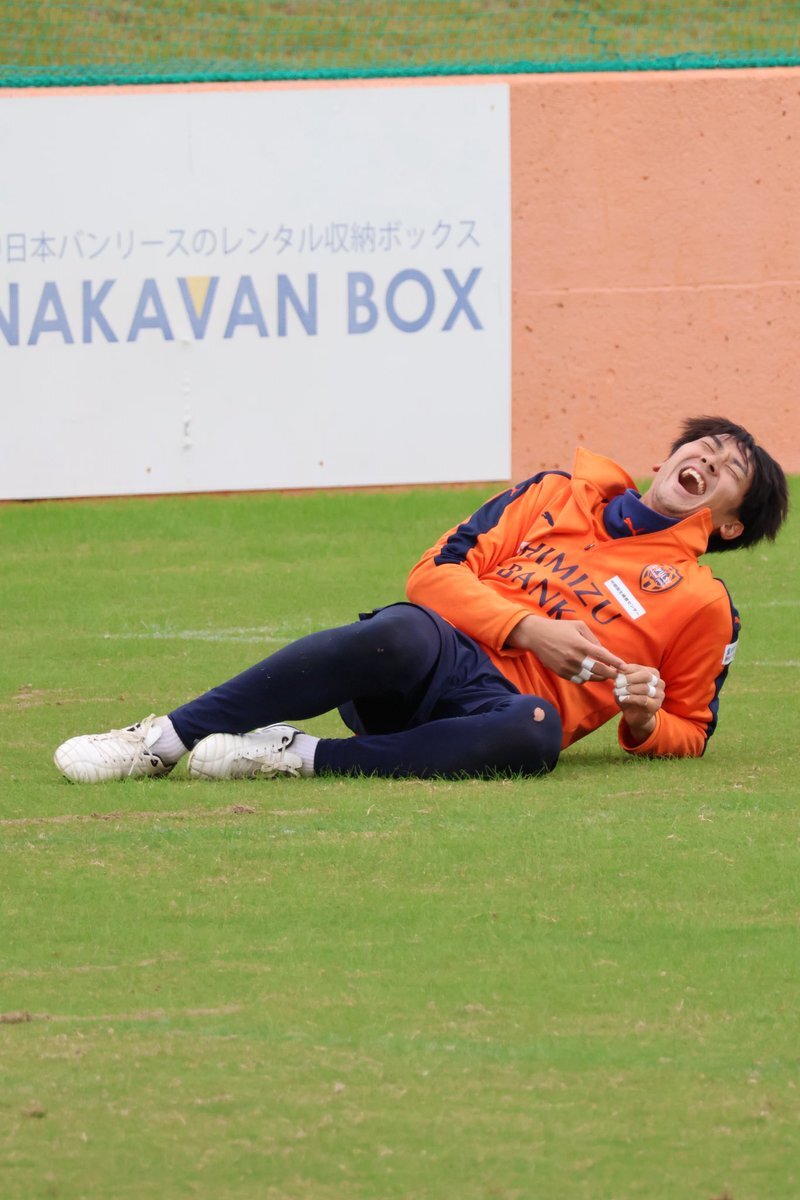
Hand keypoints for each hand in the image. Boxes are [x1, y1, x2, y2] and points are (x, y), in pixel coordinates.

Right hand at [505, 614, 623, 680]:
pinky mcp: (561, 673)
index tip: (624, 667)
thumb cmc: (560, 628)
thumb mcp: (578, 626)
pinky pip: (578, 679)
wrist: (537, 636)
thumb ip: (593, 639)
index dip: (615, 662)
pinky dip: (586, 678)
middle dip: (611, 674)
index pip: (603, 656)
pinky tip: (589, 674)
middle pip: (598, 670)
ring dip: (599, 677)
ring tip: (605, 675)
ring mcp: (567, 667)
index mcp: (581, 644)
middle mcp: (575, 657)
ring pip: (589, 677)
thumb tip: (604, 652)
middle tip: (618, 676)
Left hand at [614, 663, 664, 742]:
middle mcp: (659, 682)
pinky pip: (643, 699)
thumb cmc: (629, 696)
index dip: (626, 669)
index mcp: (653, 673)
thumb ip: (620, 675)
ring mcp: (659, 694)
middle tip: (616, 683)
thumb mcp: (624, 684)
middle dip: (629, 679)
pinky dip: (631, 698)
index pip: (639, 667)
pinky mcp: (656, 705)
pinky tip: (622, 699)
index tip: (615, 673)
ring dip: (629, 689)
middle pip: (645, 676)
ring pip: (644, 688)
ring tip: (617, 692)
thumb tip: (612, 666)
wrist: (635, 716)